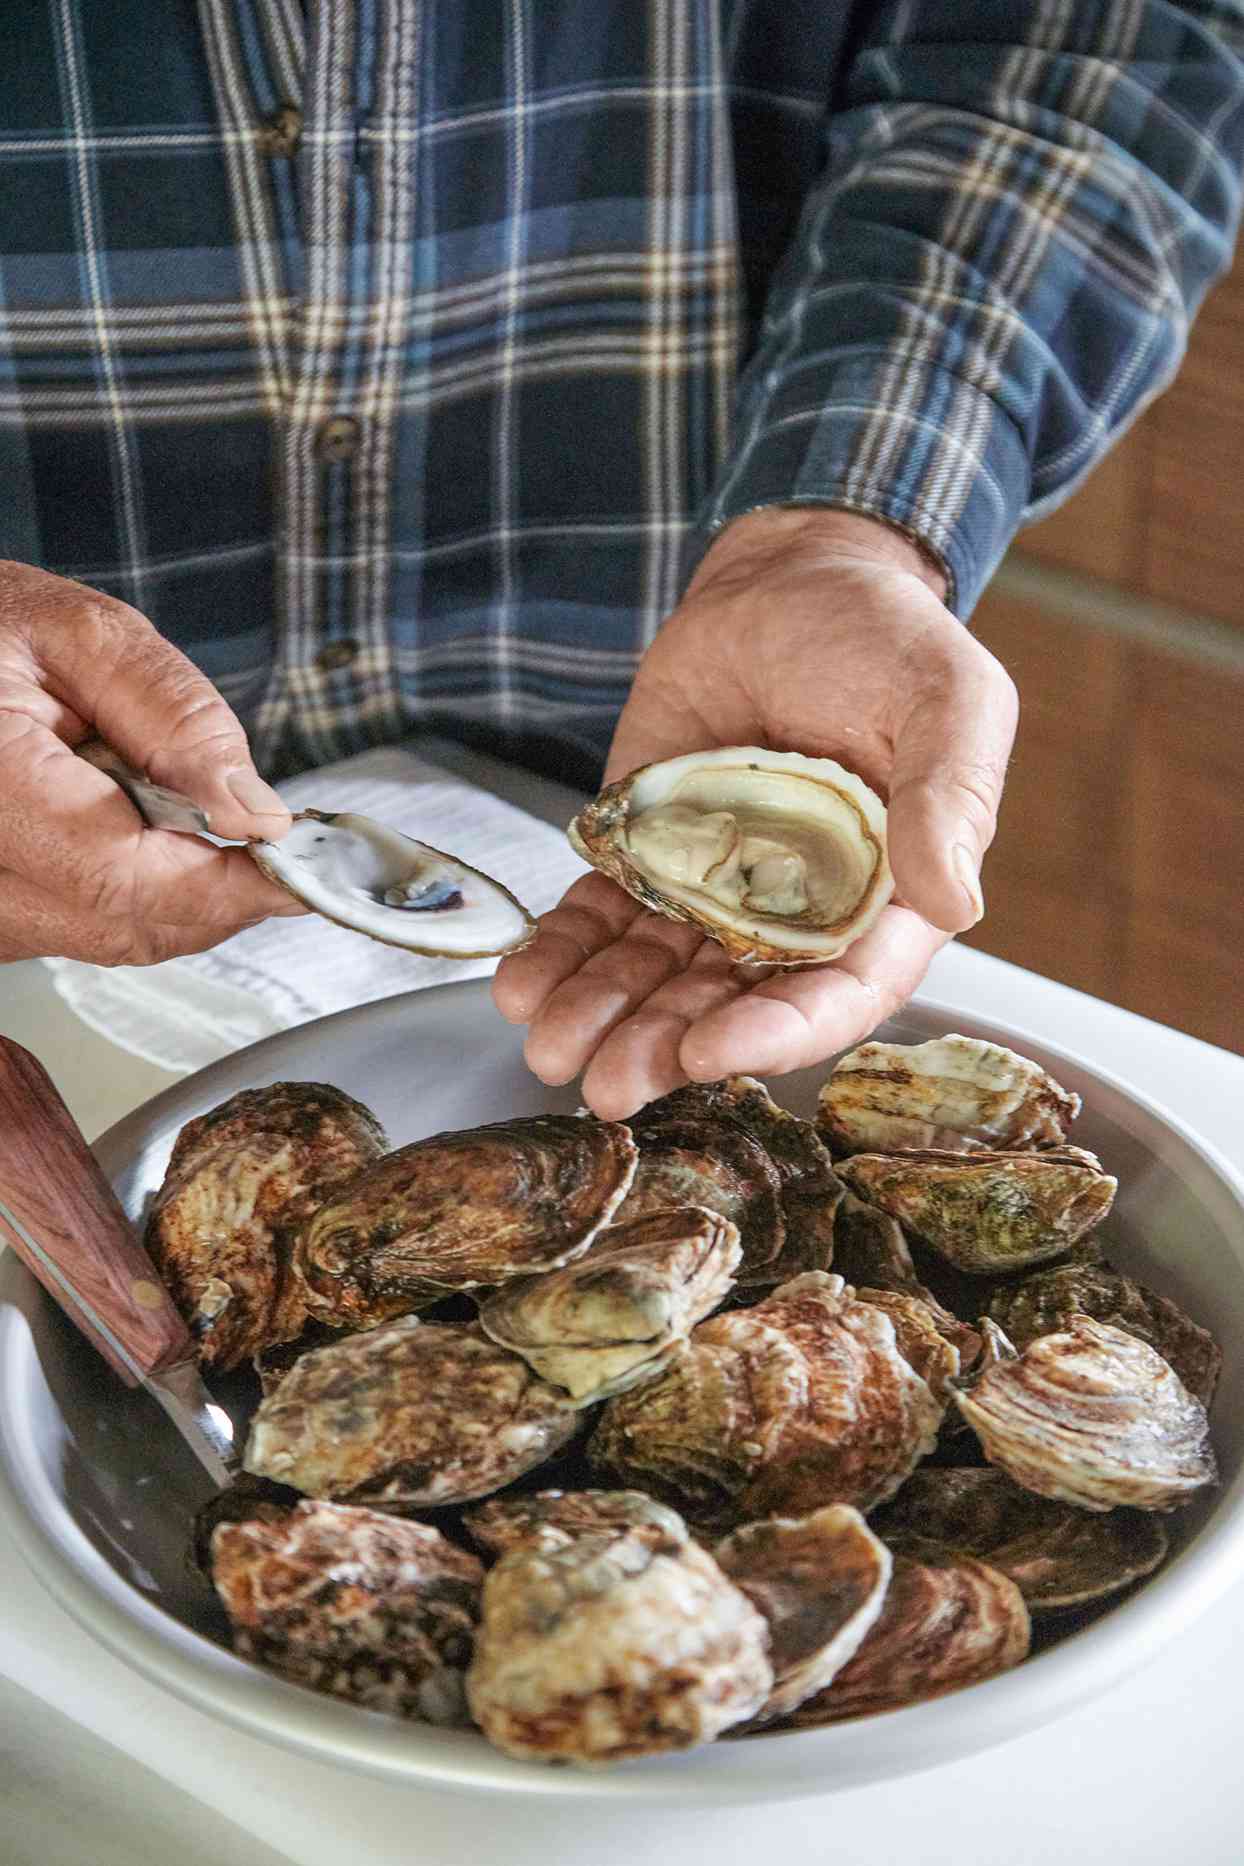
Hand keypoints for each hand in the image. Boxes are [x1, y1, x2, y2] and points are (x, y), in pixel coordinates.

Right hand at [0, 560, 303, 963]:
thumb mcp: (85, 637)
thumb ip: (174, 718)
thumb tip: (255, 813)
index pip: (120, 874)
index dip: (225, 883)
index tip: (297, 863)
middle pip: (123, 924)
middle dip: (217, 892)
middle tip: (272, 841)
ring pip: (110, 938)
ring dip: (181, 895)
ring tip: (191, 815)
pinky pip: (83, 930)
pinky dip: (140, 895)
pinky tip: (143, 833)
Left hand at [493, 508, 1017, 1116]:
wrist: (790, 577)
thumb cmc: (887, 635)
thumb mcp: (948, 698)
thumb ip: (951, 795)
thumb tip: (956, 901)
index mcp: (885, 898)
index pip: (838, 992)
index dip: (776, 1033)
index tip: (711, 1051)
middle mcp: (799, 912)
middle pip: (729, 1001)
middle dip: (664, 1044)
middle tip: (606, 1082)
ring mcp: (716, 886)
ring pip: (655, 970)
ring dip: (602, 1014)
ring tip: (548, 1044)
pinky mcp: (650, 851)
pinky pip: (603, 913)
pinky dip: (563, 951)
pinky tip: (522, 981)